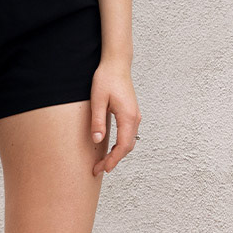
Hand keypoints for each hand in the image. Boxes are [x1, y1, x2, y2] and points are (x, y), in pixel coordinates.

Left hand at [89, 58, 140, 176]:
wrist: (116, 63)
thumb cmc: (106, 78)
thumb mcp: (98, 100)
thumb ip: (97, 121)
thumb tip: (97, 140)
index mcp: (128, 117)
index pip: (122, 146)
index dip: (112, 160)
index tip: (102, 168)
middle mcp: (135, 118)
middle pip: (127, 147)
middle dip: (114, 160)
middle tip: (99, 168)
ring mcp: (135, 116)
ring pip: (129, 141)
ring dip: (118, 153)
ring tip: (103, 161)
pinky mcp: (132, 113)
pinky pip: (128, 134)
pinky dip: (121, 144)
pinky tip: (111, 147)